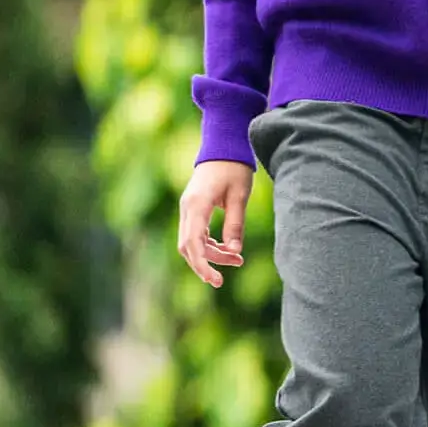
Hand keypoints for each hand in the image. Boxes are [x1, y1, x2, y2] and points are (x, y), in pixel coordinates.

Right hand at [177, 159, 253, 287]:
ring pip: (191, 242)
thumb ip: (235, 224)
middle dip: (205, 264)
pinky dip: (209, 245)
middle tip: (224, 279)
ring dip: (210, 254)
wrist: (223, 146)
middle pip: (188, 247)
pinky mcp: (193, 209)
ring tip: (237, 260)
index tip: (215, 280)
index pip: (193, 242)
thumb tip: (234, 252)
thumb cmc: (234, 168)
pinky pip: (196, 234)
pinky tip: (228, 249)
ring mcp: (187, 209)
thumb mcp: (240, 196)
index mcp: (197, 204)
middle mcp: (187, 208)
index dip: (202, 264)